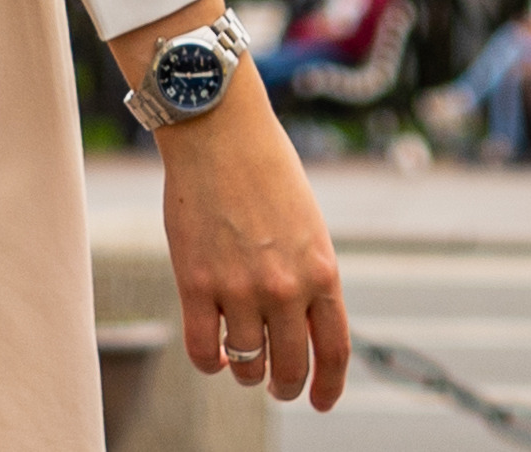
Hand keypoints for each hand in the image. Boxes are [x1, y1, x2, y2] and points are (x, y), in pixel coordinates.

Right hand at [115, 9, 348, 409]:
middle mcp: (286, 288)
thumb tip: (300, 331)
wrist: (219, 130)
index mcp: (322, 272)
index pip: (334, 352)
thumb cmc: (265, 170)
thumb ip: (309, 279)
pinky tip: (214, 354)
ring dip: (246, 373)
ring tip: (241, 364)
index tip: (321, 401)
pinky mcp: (196, 282)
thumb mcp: (308, 227)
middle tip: (276, 384)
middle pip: (291, 367)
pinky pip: (203, 350)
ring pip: (247, 365)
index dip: (328, 387)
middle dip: (285, 385)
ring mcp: (240, 288)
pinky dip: (210, 362)